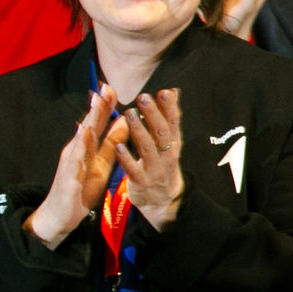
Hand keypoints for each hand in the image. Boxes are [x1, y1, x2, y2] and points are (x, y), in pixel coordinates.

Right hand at [27, 90, 124, 248]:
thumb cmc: (81, 188)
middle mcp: (77, 150)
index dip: (105, 106)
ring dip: (89, 119)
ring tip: (97, 102)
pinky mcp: (69, 175)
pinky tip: (84, 132)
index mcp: (87, 147)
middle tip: (106, 86)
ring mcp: (71, 161)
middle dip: (97, 106)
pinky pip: (75, 158)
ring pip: (81, 137)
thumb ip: (111, 143)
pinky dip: (80, 144)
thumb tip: (124, 122)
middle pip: (88, 124)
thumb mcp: (102, 163)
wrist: (60, 215)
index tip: (113, 87)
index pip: (97, 123)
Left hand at [118, 89, 185, 230]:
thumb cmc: (162, 164)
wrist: (163, 200)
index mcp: (173, 144)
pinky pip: (134, 170)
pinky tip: (118, 147)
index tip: (164, 92)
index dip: (170, 108)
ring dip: (138, 130)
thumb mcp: (170, 142)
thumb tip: (173, 91)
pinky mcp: (142, 182)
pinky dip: (127, 158)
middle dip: (153, 114)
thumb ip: (168, 118)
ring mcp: (155, 169)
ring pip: (148, 148)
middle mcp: (167, 155)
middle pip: (161, 133)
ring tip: (129, 113)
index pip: (173, 123)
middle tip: (144, 97)